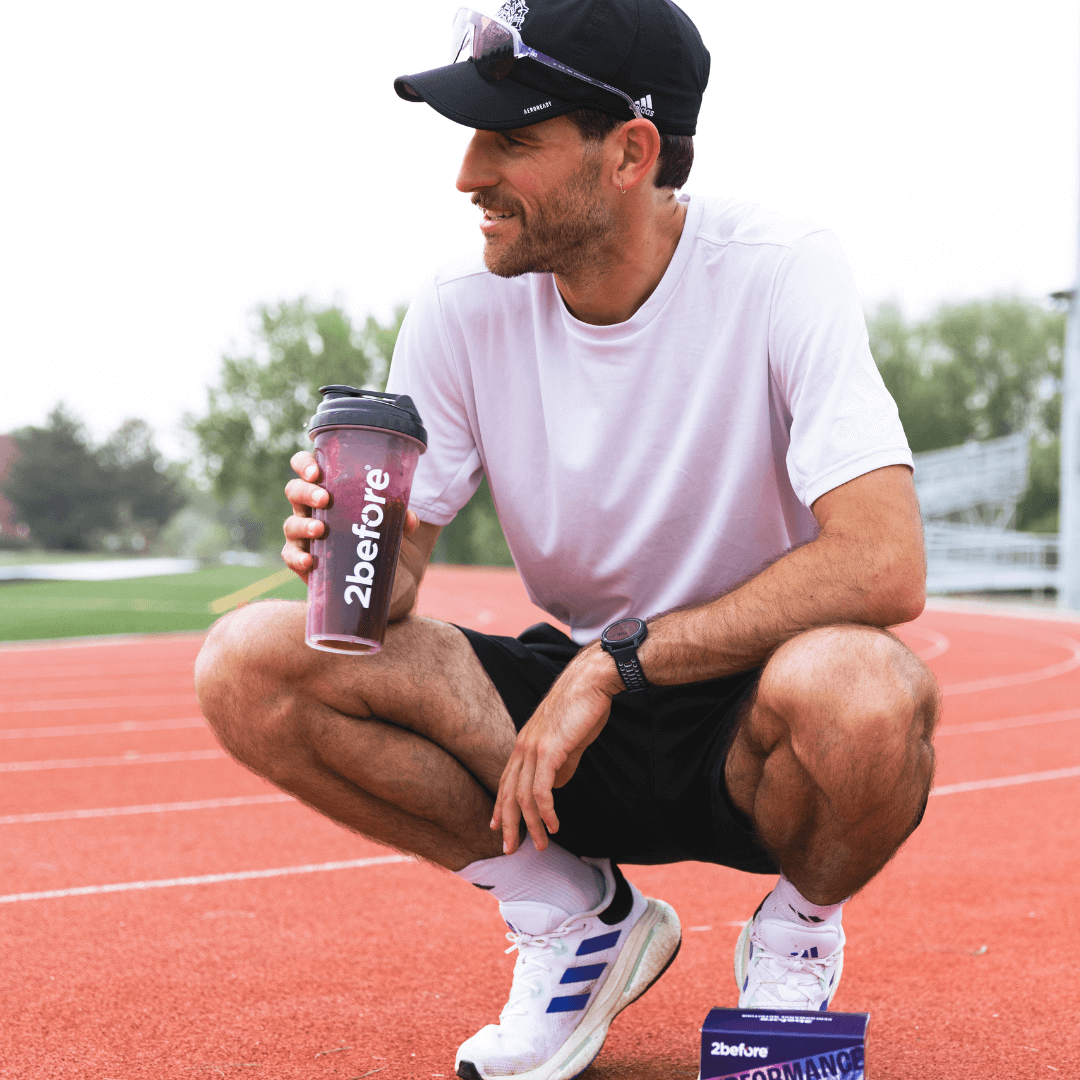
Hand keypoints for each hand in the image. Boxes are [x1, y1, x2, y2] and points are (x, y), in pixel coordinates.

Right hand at [282, 451, 420, 584]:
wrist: (385, 576)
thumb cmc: (382, 537)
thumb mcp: (395, 524)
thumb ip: (402, 517)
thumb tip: (409, 518)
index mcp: (329, 489)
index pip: (307, 468)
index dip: (305, 464)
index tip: (317, 472)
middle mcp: (311, 508)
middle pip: (294, 490)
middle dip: (306, 492)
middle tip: (324, 499)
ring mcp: (304, 534)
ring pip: (291, 523)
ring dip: (303, 524)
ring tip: (320, 529)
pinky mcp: (304, 559)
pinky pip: (290, 556)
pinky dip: (297, 558)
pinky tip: (309, 560)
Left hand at [491, 647, 618, 853]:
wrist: (591, 682)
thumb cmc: (584, 708)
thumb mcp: (569, 741)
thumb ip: (561, 762)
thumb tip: (556, 785)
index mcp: (525, 743)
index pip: (506, 780)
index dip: (501, 806)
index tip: (497, 827)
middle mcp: (523, 747)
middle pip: (508, 793)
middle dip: (508, 824)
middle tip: (509, 849)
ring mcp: (534, 748)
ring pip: (523, 797)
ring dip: (531, 825)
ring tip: (540, 844)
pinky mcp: (549, 750)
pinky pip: (541, 790)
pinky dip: (546, 812)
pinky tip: (554, 825)